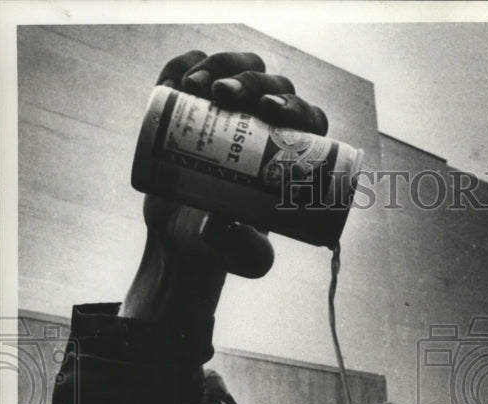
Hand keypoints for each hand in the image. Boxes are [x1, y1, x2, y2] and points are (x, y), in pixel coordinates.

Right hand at [121, 51, 328, 322]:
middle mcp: (266, 124)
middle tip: (225, 97)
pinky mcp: (194, 101)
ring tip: (197, 88)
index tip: (271, 112)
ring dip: (224, 66)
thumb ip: (247, 257)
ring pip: (240, 68)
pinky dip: (190, 61)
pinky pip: (196, 66)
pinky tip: (184, 75)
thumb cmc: (223, 244)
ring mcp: (230, 107)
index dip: (295, 106)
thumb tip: (229, 227)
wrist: (180, 236)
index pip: (307, 120)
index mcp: (292, 155)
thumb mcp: (242, 258)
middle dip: (252, 81)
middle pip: (274, 87)